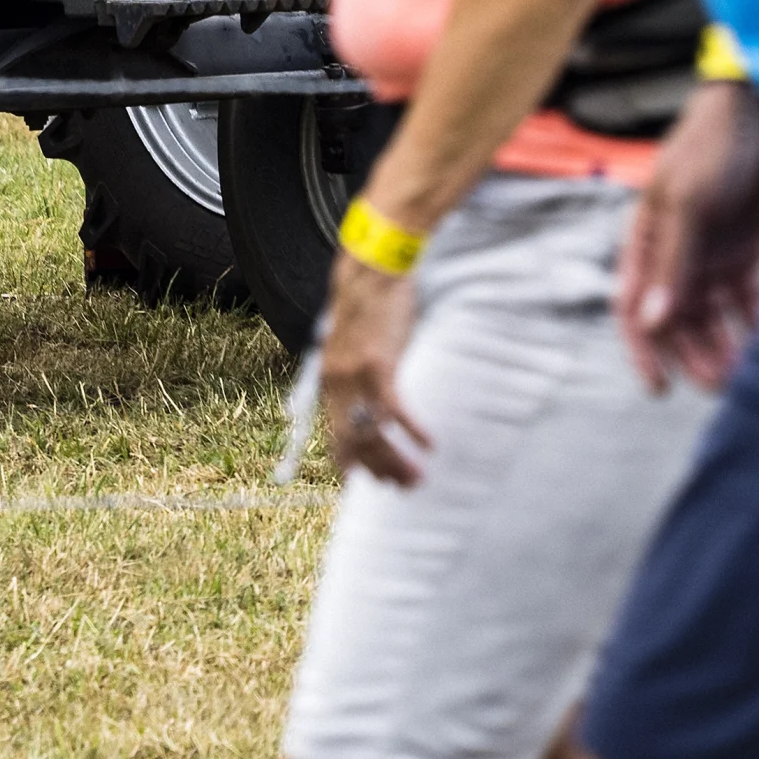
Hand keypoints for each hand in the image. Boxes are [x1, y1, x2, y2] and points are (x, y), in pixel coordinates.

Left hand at [317, 255, 430, 485]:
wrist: (372, 271)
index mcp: (329, 381)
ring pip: (373, 433)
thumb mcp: (353, 345)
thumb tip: (371, 396)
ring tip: (417, 477)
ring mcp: (355, 376)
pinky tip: (429, 444)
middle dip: (379, 470)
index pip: (334, 435)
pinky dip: (412, 431)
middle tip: (404, 487)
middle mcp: (337, 383)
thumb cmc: (369, 306)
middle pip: (354, 441)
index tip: (366, 483)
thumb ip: (356, 373)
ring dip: (396, 460)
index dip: (349, 463)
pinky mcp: (377, 365)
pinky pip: (394, 411)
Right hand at [616, 80, 758, 391]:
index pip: (635, 308)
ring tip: (750, 374)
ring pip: (714, 315)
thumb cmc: (711, 147)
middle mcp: (676, 255)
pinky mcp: (746, 250)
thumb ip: (672, 263)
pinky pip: (749, 298)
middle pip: (678, 320)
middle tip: (722, 386)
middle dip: (696, 355)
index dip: (644, 350)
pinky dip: (757, 321)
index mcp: (647, 243)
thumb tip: (653, 323)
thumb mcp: (688, 202)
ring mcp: (711, 253)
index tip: (659, 387)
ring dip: (727, 345)